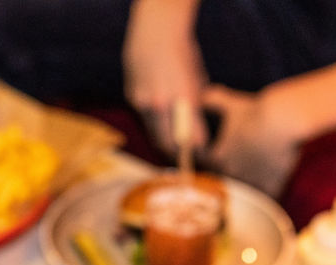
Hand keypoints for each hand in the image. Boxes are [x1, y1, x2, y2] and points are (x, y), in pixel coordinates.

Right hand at [122, 0, 206, 152]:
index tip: (202, 153)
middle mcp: (162, 106)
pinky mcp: (133, 100)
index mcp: (183, 100)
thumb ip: (193, 104)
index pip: (192, 135)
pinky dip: (153, 122)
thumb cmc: (181, 54)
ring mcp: (144, 104)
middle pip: (169, 143)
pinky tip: (159, 116)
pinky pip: (144, 119)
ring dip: (163, 142)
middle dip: (178, 152)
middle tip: (186, 156)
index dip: (197, 148)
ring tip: (172, 145)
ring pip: (154, 134)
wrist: (155, 37)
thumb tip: (195, 125)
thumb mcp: (195, 80)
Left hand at [202, 84, 304, 195]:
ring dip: (251, 189)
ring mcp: (250, 181)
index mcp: (218, 157)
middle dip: (232, 178)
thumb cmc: (258, 110)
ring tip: (258, 186)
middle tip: (243, 173)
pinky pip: (267, 197)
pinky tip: (273, 193)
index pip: (209, 167)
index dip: (214, 162)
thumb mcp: (234, 103)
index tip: (220, 160)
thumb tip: (204, 94)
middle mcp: (231, 173)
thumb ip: (215, 100)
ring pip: (246, 192)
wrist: (283, 120)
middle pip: (226, 182)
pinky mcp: (270, 184)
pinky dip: (269, 196)